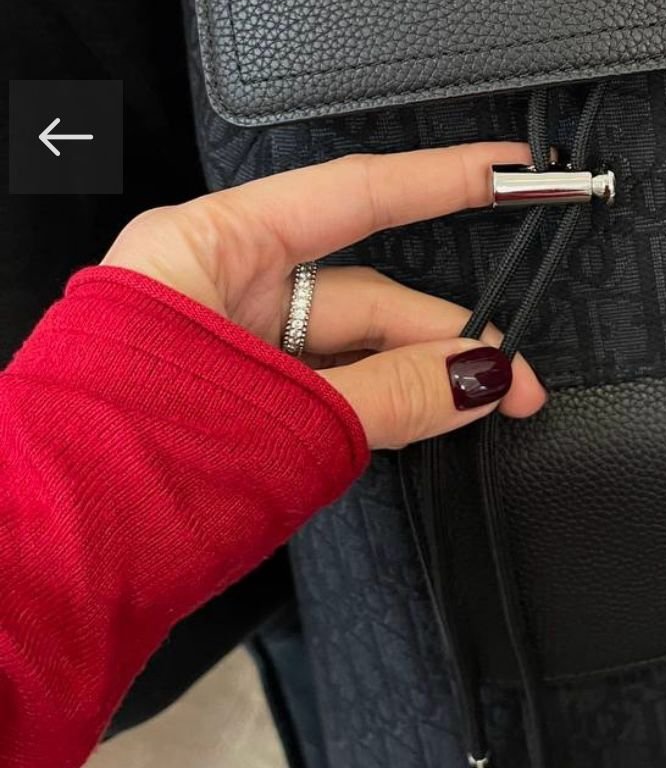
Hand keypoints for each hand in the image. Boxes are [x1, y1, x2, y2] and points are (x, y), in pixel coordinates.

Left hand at [102, 144, 545, 448]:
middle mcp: (207, 286)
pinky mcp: (218, 401)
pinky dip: (373, 402)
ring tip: (486, 405)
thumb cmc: (115, 484)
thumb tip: (483, 374)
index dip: (445, 180)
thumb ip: (398, 392)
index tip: (515, 173)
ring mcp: (212, 346)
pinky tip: (427, 419)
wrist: (35, 594)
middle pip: (358, 286)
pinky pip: (316, 384)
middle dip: (444, 330)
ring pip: (341, 344)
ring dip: (414, 375)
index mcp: (202, 247)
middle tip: (515, 372)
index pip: (351, 194)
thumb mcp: (289, 423)